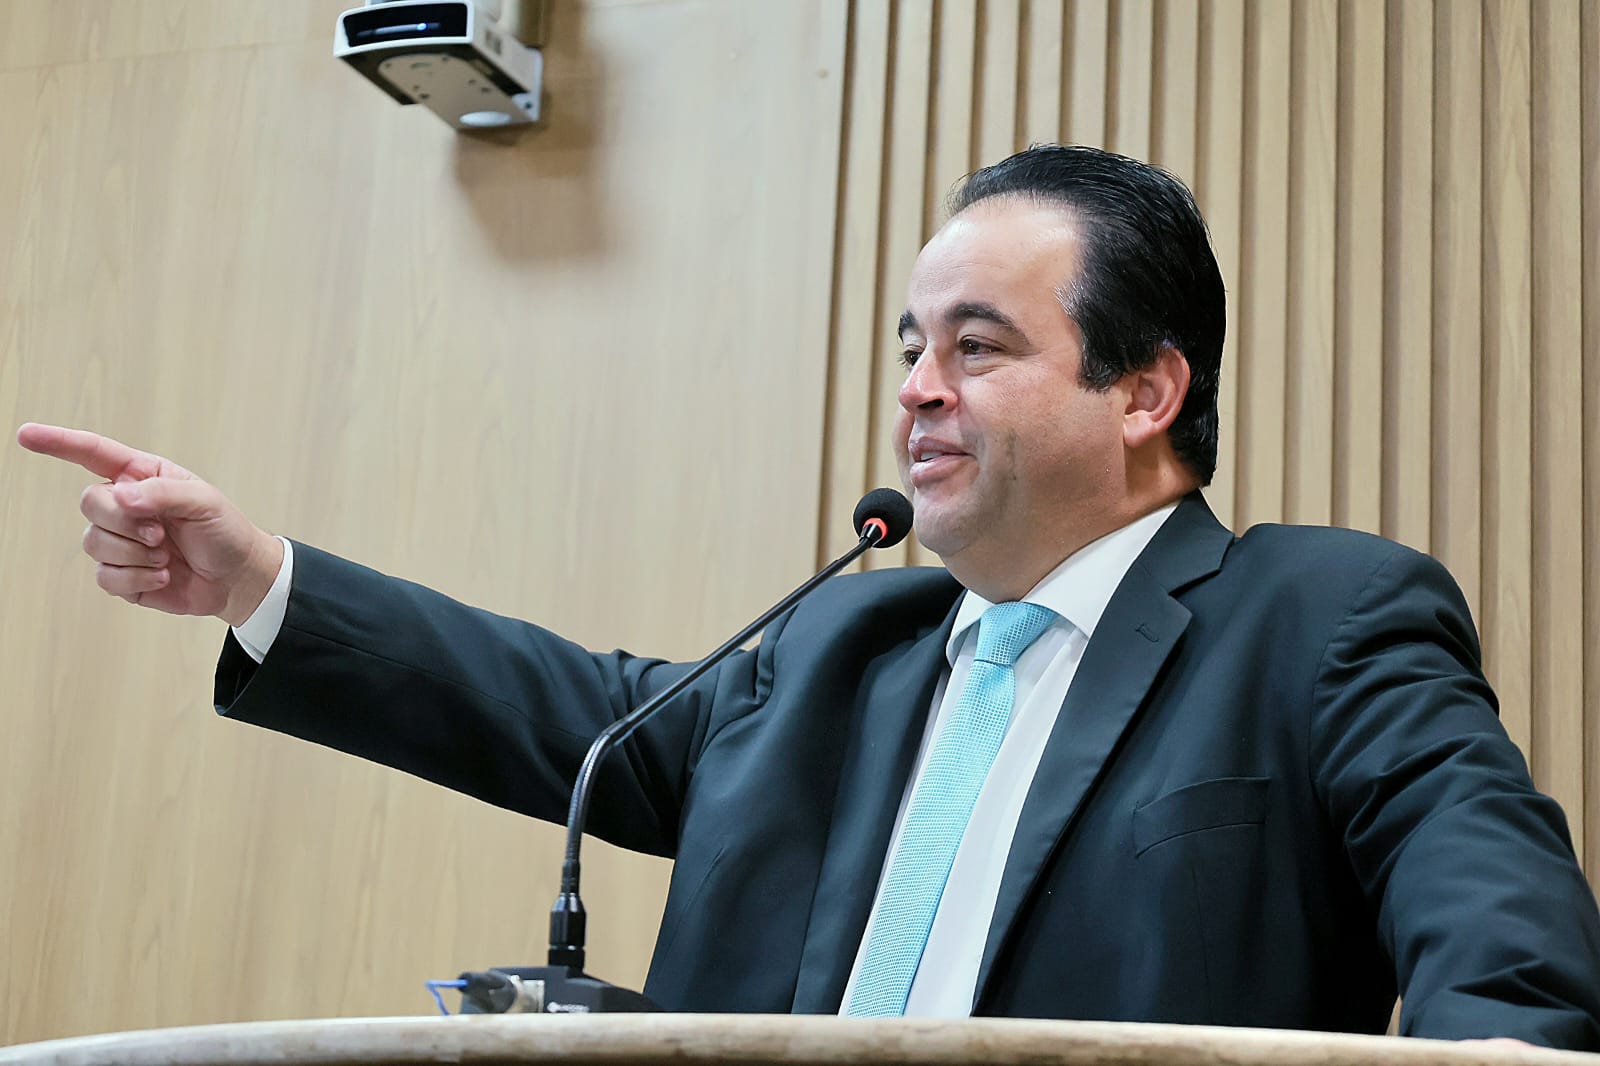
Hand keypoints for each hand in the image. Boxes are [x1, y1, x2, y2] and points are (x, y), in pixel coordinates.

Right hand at [17, 423, 283, 625]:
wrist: (237, 578)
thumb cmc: (225, 531)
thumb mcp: (204, 502)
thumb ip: (163, 493)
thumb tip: (121, 497)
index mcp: (142, 477)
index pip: (93, 454)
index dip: (59, 443)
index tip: (27, 435)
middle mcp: (125, 505)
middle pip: (90, 503)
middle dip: (125, 521)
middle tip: (161, 533)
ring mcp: (119, 540)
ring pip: (93, 542)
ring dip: (135, 553)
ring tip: (167, 555)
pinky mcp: (121, 574)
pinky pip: (105, 575)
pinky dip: (138, 577)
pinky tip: (164, 575)